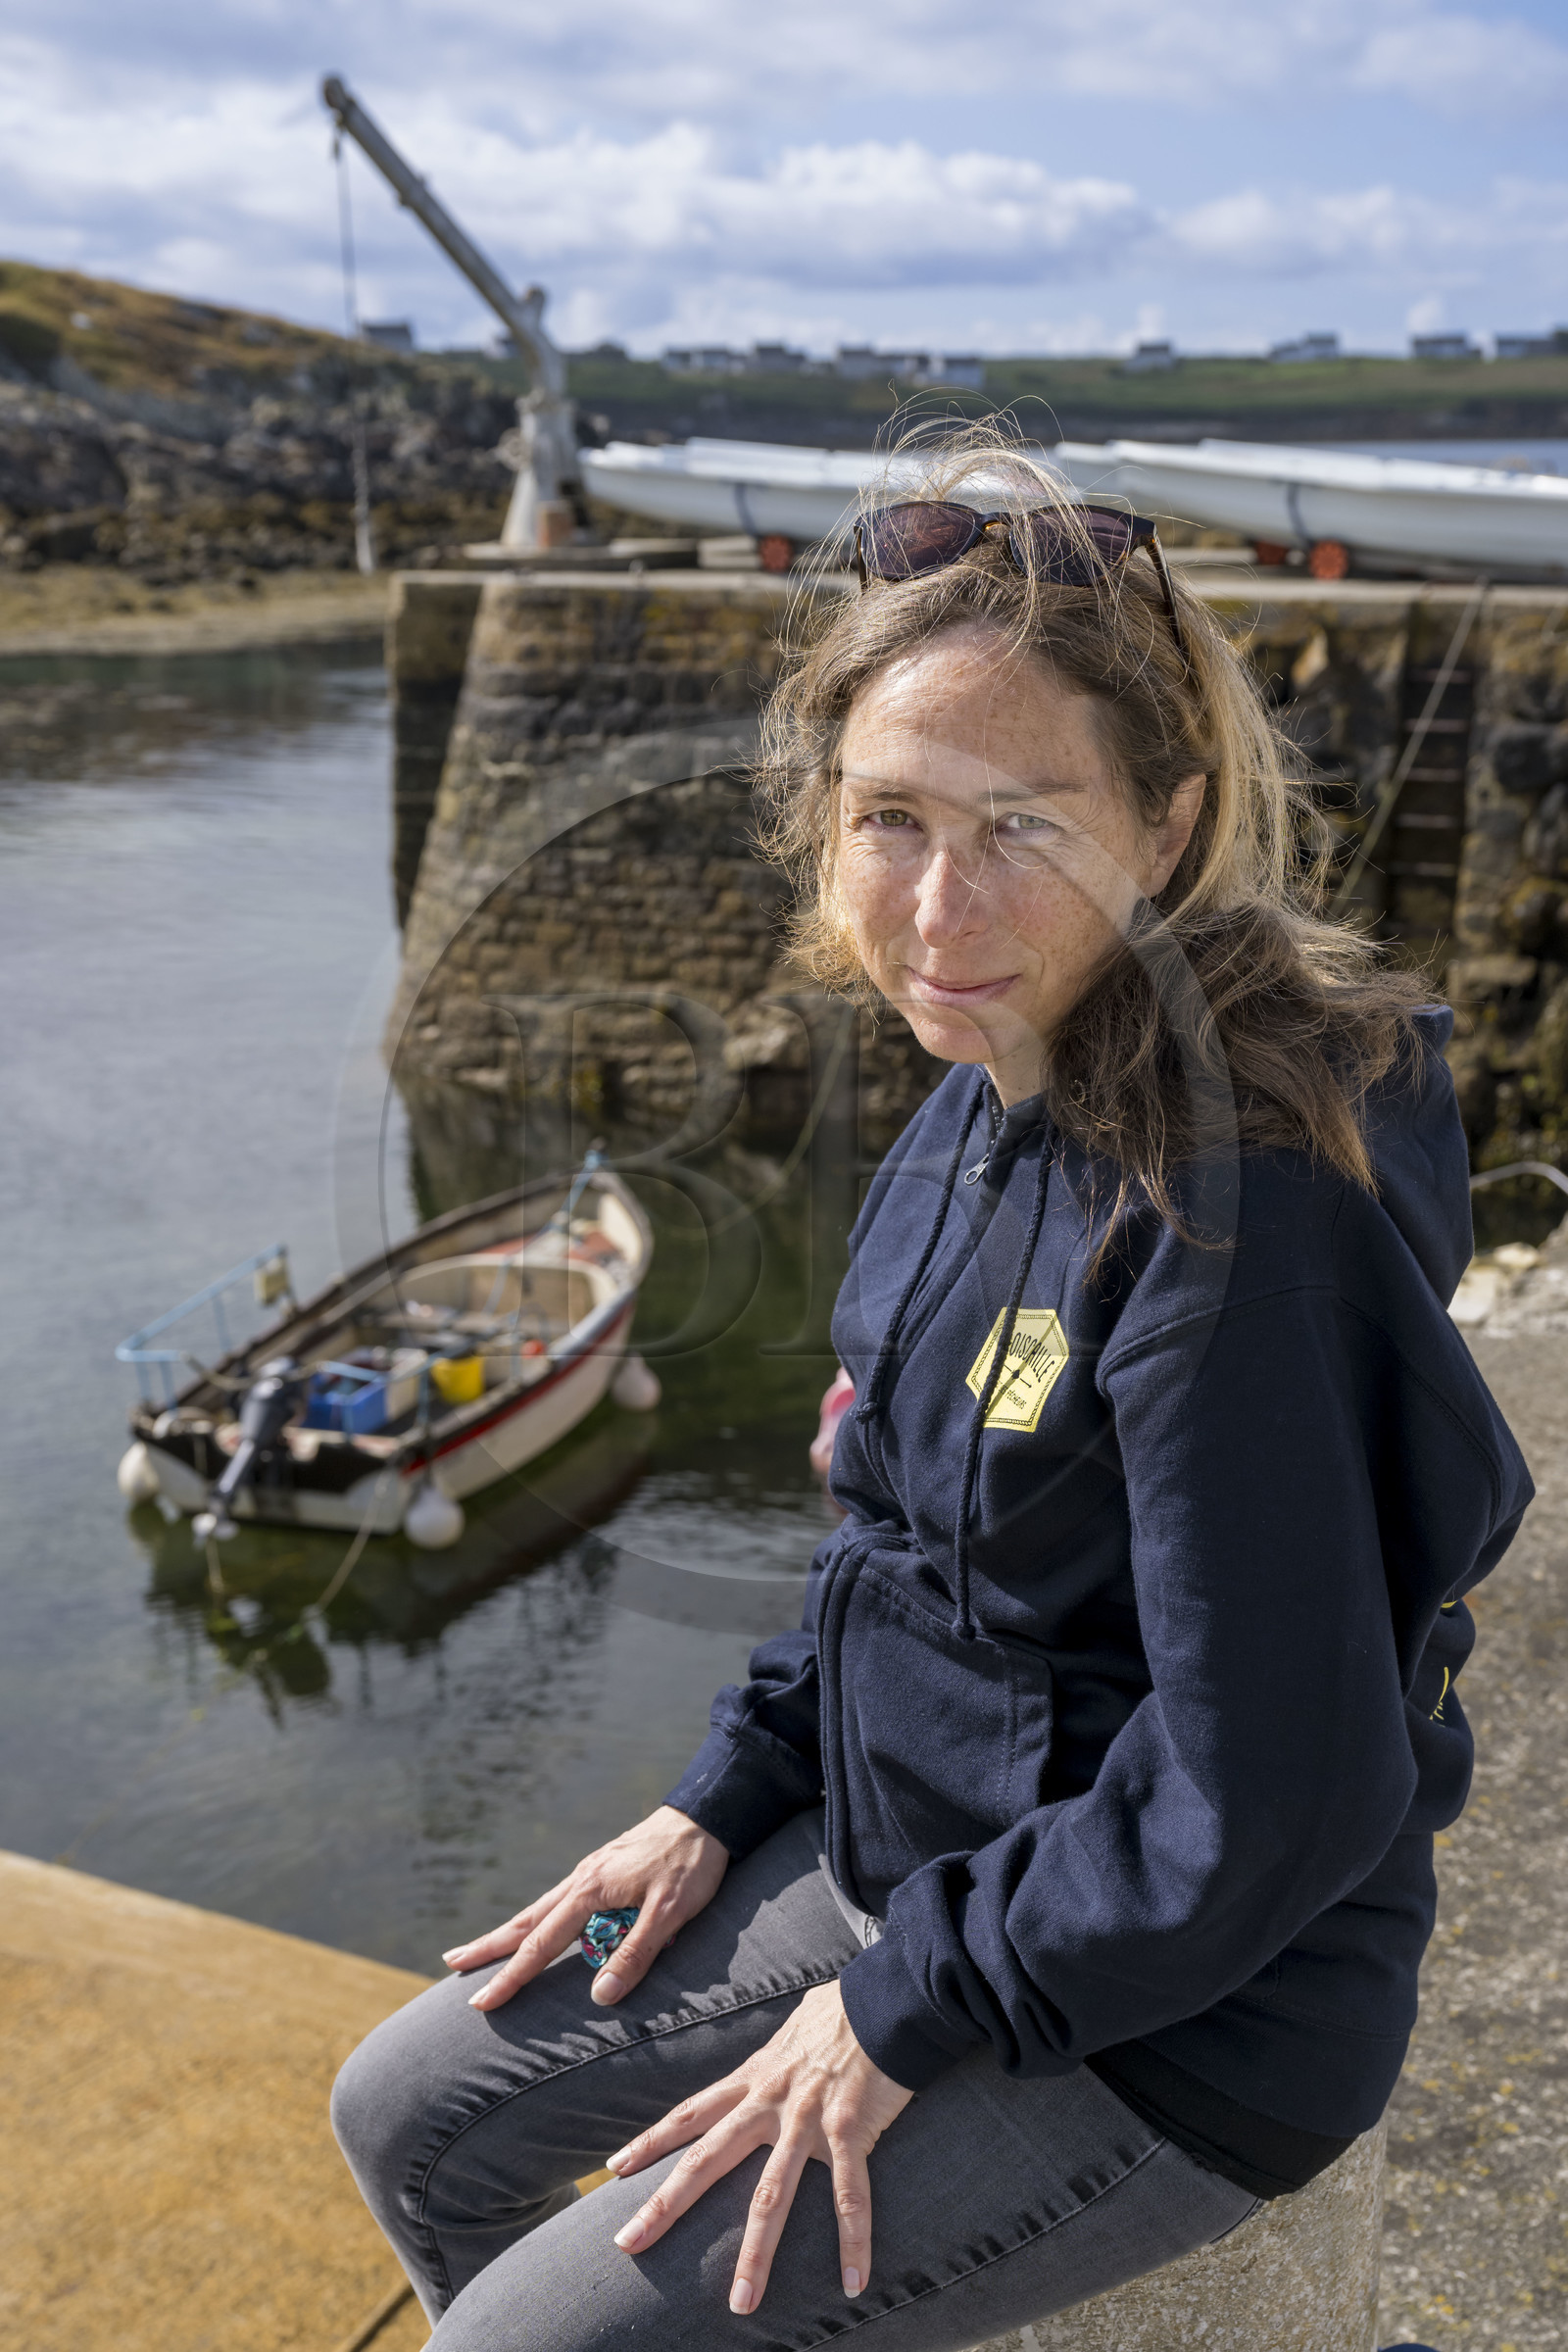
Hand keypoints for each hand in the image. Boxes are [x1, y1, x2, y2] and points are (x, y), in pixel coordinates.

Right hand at [443, 1805, 727, 2011]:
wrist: (708, 1814)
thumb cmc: (691, 1864)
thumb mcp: (670, 1912)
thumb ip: (635, 1953)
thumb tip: (599, 1996)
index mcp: (591, 1890)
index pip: (541, 1944)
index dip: (511, 1977)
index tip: (480, 2003)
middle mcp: (582, 1880)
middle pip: (527, 1921)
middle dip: (489, 1946)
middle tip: (452, 1963)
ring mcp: (592, 1872)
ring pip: (541, 1909)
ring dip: (511, 1931)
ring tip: (482, 1948)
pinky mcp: (605, 1870)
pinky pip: (563, 1901)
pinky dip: (540, 1918)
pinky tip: (541, 1926)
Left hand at [603, 1980, 911, 2312]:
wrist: (885, 1996)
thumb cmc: (843, 2012)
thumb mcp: (791, 2034)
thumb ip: (773, 2060)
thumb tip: (770, 2062)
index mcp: (753, 2079)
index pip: (689, 2114)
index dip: (650, 2142)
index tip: (614, 2170)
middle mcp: (769, 2101)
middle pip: (706, 2159)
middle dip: (665, 2205)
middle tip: (627, 2245)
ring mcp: (807, 2118)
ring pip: (772, 2194)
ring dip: (756, 2254)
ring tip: (741, 2304)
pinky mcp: (850, 2129)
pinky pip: (849, 2195)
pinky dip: (853, 2241)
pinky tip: (854, 2282)